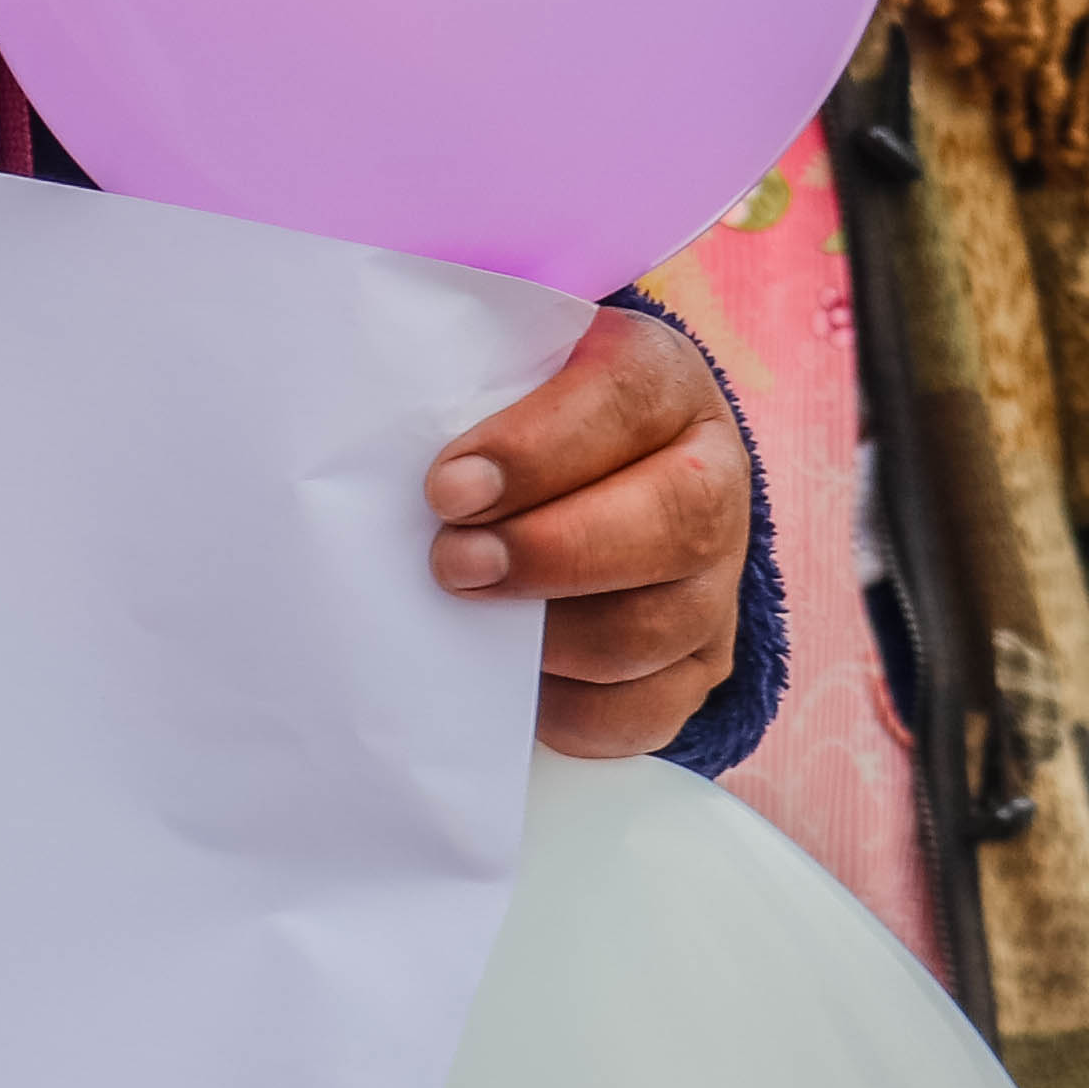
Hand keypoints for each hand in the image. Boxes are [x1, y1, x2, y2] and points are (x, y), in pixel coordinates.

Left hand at [432, 305, 752, 757]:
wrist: (582, 485)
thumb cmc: (514, 424)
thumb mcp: (496, 377)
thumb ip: (455, 392)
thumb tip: (374, 446)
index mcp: (660, 381)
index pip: (625, 397)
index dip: (536, 450)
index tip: (447, 490)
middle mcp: (711, 475)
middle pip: (673, 521)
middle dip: (551, 552)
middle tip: (452, 564)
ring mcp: (715, 577)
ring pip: (659, 625)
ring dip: (555, 639)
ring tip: (473, 623)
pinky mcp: (699, 661)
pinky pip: (648, 708)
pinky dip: (571, 710)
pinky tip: (513, 686)